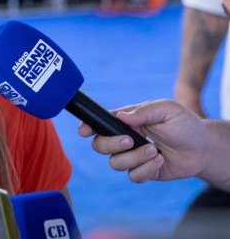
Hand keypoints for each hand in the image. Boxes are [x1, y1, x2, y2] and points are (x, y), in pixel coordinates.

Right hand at [78, 100, 207, 182]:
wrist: (202, 148)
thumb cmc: (183, 124)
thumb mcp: (167, 109)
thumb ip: (143, 111)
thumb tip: (120, 116)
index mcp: (125, 120)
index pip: (99, 123)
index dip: (87, 127)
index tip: (84, 130)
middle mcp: (124, 138)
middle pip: (99, 146)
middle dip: (112, 145)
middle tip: (131, 140)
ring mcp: (132, 156)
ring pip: (115, 163)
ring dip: (135, 158)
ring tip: (155, 151)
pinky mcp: (143, 171)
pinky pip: (133, 176)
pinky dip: (146, 169)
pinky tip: (160, 160)